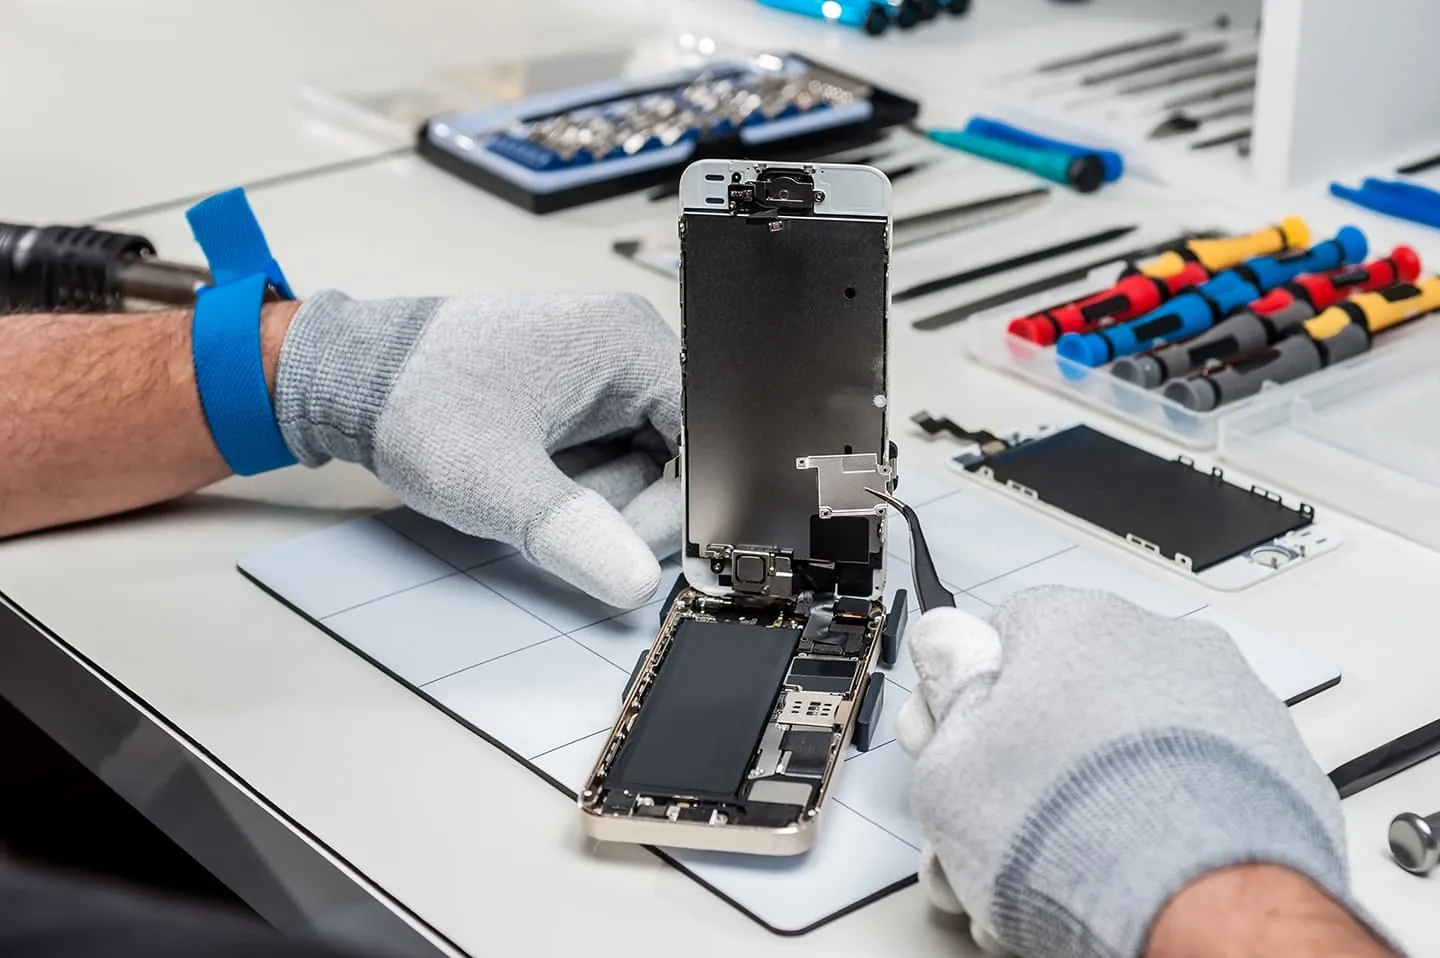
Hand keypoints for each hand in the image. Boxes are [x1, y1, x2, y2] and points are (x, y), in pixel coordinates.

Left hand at [272, 291, 680, 607]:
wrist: (351, 378)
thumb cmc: (415, 401)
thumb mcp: (495, 482)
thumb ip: (573, 534)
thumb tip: (637, 582)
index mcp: (626, 341)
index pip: (700, 440)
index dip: (674, 505)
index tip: (625, 546)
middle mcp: (626, 345)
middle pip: (677, 457)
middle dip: (623, 505)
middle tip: (557, 517)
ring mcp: (604, 370)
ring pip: (644, 467)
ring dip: (596, 499)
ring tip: (529, 484)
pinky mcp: (581, 395)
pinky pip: (612, 459)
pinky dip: (579, 487)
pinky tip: (533, 477)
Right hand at [896, 586, 1358, 956]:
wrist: (1202, 904)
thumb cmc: (1076, 834)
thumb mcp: (948, 766)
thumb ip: (946, 692)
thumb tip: (947, 649)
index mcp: (1071, 621)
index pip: (996, 640)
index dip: (967, 707)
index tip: (959, 756)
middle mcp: (1154, 643)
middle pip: (1063, 695)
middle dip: (1028, 760)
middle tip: (1003, 826)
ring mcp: (1224, 700)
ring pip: (1125, 741)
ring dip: (1088, 792)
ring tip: (1063, 864)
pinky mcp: (1272, 763)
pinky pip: (1190, 779)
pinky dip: (1158, 816)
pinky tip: (1127, 868)